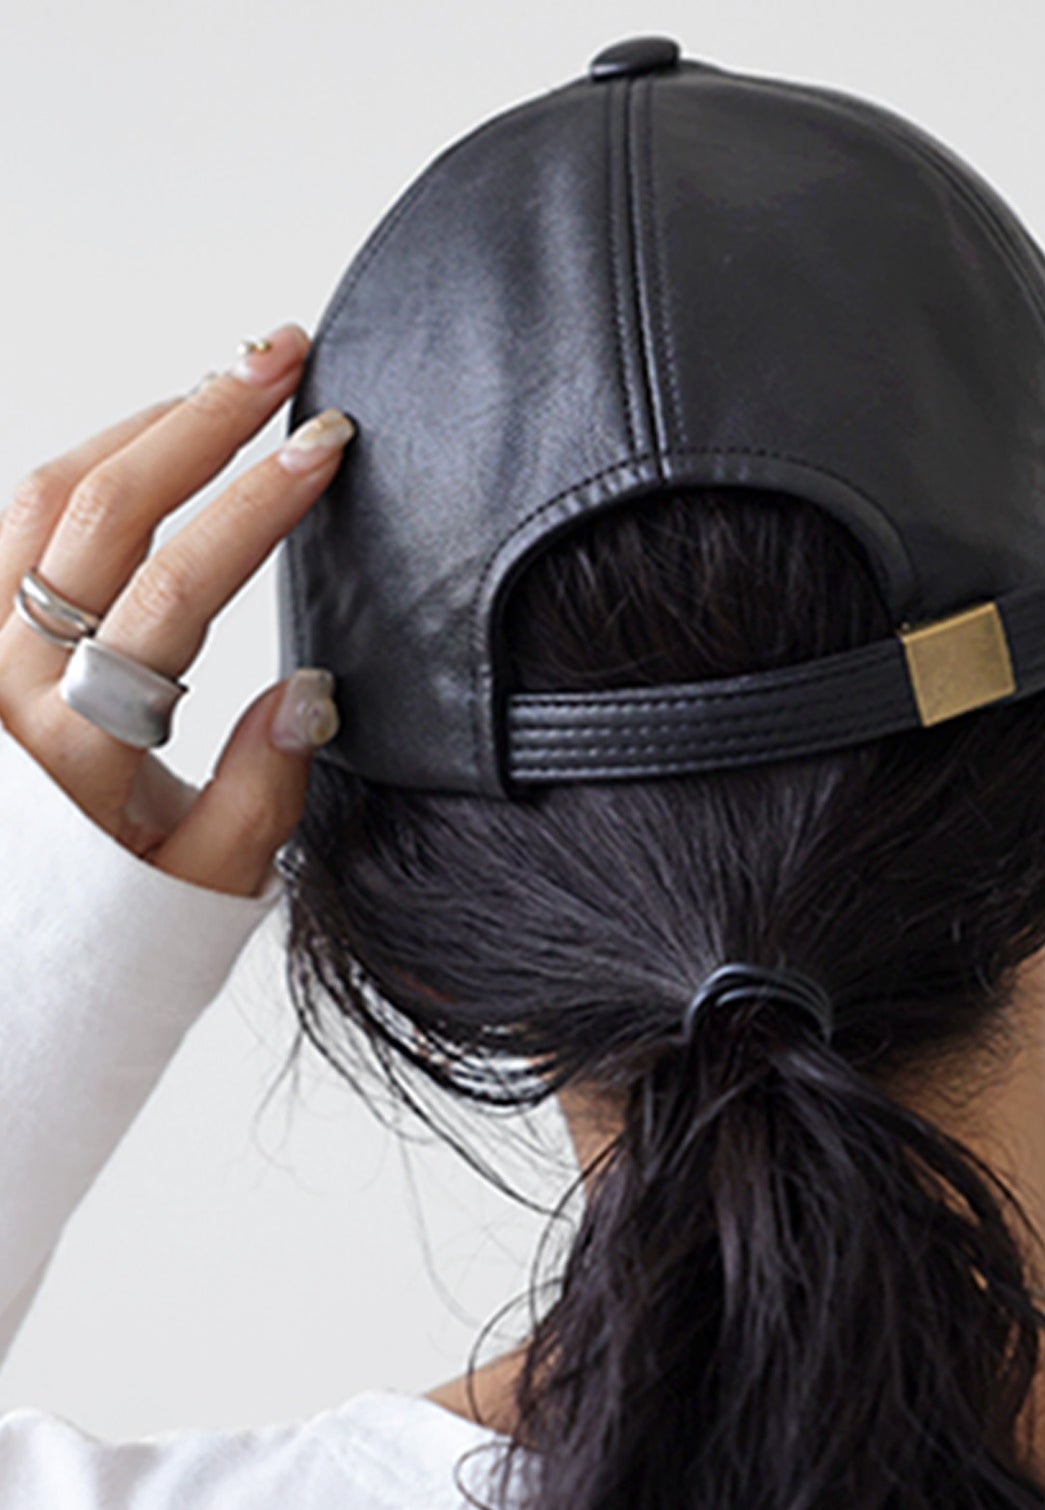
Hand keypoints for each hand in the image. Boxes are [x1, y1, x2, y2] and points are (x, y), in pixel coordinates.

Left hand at [0, 323, 352, 897]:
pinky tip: (140, 453)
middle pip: (99, 505)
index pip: (179, 588)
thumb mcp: (199, 891)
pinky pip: (8, 527)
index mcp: (77, 747)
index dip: (259, 503)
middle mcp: (4, 684)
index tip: (325, 446)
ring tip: (224, 390)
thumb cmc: (93, 928)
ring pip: (39, 496)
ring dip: (140, 426)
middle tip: (282, 358)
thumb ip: (263, 794)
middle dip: (203, 415)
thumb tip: (309, 693)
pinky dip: (81, 469)